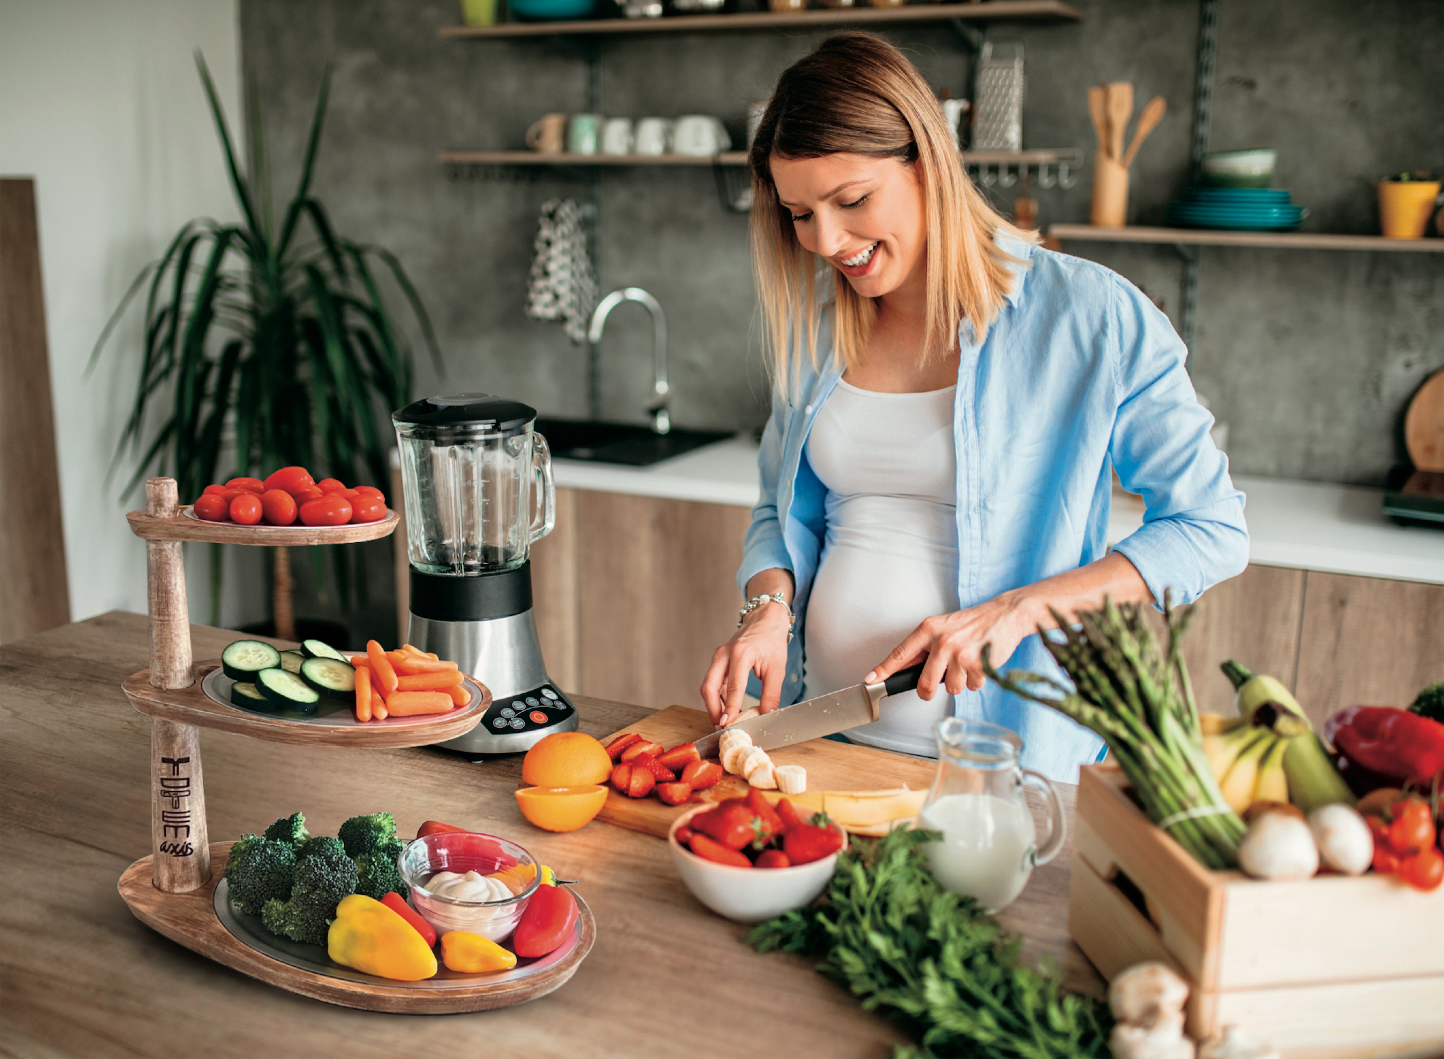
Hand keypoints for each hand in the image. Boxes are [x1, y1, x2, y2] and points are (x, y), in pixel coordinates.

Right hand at [700, 603, 790, 726]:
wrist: (765, 620)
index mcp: (740, 654)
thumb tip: (767, 716)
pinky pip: (713, 684)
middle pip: (709, 687)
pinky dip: (718, 698)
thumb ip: (771, 694)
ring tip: (726, 722)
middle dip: (713, 710)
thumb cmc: (771, 641)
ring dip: (714, 706)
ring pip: (708, 686)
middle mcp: (724, 655)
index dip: (730, 708)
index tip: (728, 724)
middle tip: (722, 727)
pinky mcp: (718, 662)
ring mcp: (718, 658)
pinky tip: (728, 709)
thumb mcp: (777, 668)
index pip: (733, 686)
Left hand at [864, 592, 1033, 699]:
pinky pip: (971, 686)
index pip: (900, 653)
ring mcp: (960, 654)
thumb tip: (903, 668)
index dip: (884, 669)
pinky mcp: (978, 664)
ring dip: (959, 682)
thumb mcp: (942, 627)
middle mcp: (942, 641)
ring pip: (951, 688)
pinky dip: (976, 680)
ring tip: (966, 664)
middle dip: (927, 692)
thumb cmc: (972, 622)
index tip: (871, 680)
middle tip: (931, 689)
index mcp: (929, 629)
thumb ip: (924, 647)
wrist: (1004, 614)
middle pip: (925, 684)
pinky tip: (979, 664)